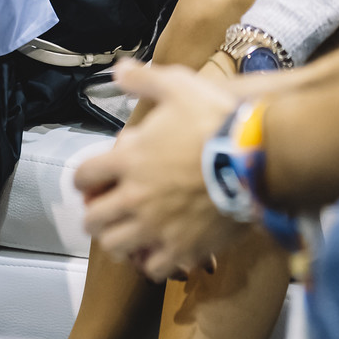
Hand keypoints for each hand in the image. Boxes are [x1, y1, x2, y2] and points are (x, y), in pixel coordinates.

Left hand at [76, 60, 250, 280]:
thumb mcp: (178, 85)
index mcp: (127, 160)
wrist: (255, 157)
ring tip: (130, 231)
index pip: (82, 177)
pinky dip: (152, 261)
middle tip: (109, 207)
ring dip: (118, 238)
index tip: (96, 178)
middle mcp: (134, 198)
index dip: (85, 177)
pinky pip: (153, 268)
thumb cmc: (214, 120)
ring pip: (116, 247)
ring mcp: (156, 228)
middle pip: (92, 220)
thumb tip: (117, 70)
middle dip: (96, 213)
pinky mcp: (182, 249)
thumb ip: (143, 79)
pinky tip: (161, 249)